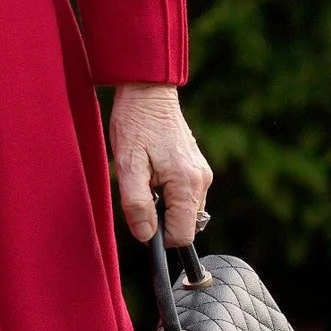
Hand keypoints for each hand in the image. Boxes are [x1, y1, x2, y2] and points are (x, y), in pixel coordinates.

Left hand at [108, 82, 211, 244]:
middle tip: (140, 194)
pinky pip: (187, 196)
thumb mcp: (128, 166)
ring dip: (166, 208)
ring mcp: (202, 173)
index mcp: (186, 183)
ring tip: (146, 181)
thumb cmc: (136, 124)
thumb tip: (145, 236)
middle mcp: (201, 180)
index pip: (183, 235)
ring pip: (186, 211)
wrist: (148, 92)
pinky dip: (171, 196)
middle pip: (187, 225)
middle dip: (162, 221)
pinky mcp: (198, 167)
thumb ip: (137, 205)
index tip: (142, 223)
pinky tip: (154, 175)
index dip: (160, 238)